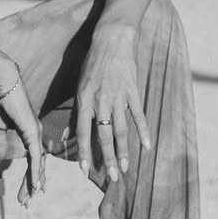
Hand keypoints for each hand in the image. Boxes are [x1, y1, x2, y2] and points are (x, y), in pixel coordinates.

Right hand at [0, 63, 44, 208]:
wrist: (1, 82)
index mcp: (28, 132)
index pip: (32, 159)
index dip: (30, 176)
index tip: (30, 191)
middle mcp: (36, 134)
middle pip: (37, 165)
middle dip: (31, 185)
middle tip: (26, 203)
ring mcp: (36, 133)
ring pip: (37, 164)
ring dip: (33, 183)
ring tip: (29, 199)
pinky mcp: (32, 132)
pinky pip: (35, 157)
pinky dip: (36, 172)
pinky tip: (36, 186)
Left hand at [75, 22, 151, 182]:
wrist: (112, 40)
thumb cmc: (93, 63)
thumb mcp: (79, 85)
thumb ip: (78, 110)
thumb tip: (70, 133)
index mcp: (84, 100)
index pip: (83, 132)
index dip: (84, 152)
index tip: (86, 170)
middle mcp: (100, 101)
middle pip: (103, 136)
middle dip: (106, 159)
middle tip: (110, 178)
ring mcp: (118, 97)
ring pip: (121, 130)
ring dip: (123, 151)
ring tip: (125, 168)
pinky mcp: (133, 92)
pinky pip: (138, 116)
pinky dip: (144, 131)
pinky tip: (147, 146)